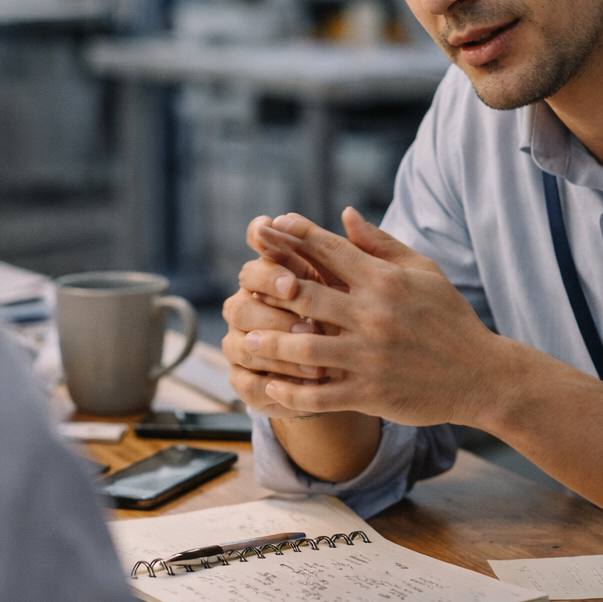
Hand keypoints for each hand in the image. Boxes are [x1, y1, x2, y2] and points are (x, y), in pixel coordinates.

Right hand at [222, 215, 344, 417]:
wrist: (347, 369)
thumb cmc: (354, 314)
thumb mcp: (363, 283)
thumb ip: (355, 251)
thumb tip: (350, 213)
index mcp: (274, 275)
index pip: (258, 257)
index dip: (268, 258)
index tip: (295, 272)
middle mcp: (249, 306)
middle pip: (239, 301)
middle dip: (267, 311)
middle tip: (302, 315)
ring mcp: (243, 345)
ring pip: (238, 344)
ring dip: (275, 352)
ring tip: (314, 361)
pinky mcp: (249, 381)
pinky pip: (248, 384)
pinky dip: (274, 388)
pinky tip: (306, 388)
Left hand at [239, 208, 500, 427]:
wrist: (483, 375)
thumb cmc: (450, 319)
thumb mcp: (423, 272)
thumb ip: (380, 244)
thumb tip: (344, 214)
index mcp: (384, 281)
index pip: (328, 250)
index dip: (292, 236)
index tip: (265, 229)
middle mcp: (374, 315)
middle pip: (305, 294)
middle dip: (268, 284)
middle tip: (242, 282)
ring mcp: (370, 357)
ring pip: (304, 347)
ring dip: (270, 343)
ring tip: (246, 340)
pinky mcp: (371, 394)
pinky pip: (319, 396)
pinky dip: (291, 393)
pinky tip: (271, 387)